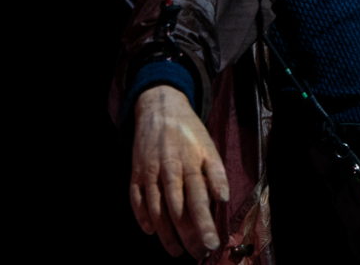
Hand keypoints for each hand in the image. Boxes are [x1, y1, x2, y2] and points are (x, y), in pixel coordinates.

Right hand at [131, 85, 229, 258]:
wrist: (160, 108)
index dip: (204, 224)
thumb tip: (224, 199)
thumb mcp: (209, 147)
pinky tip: (150, 232)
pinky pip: (135, 200)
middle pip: (177, 210)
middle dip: (187, 235)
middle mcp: (168, 169)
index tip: (212, 244)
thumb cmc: (189, 132)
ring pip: (156, 209)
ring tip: (176, 252)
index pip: (198, 200)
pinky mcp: (135, 173)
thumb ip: (216, 173)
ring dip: (166, 234)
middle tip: (197, 254)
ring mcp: (149, 172)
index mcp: (190, 163)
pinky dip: (141, 217)